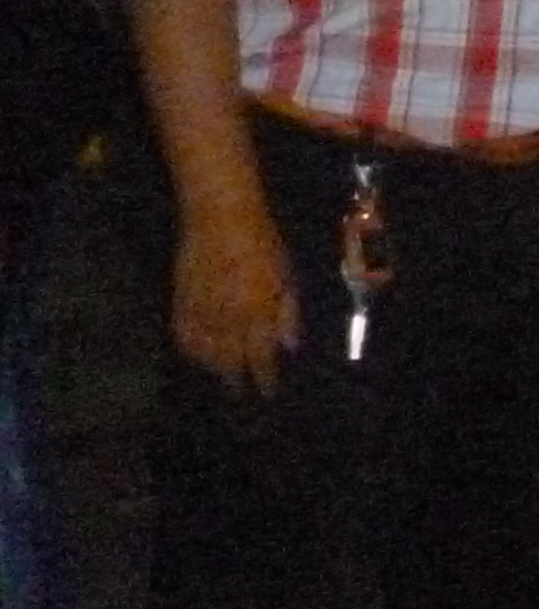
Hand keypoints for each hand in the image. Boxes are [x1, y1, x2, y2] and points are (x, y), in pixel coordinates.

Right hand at [170, 196, 297, 390]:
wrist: (219, 216)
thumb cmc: (263, 241)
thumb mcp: (287, 275)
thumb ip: (287, 312)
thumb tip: (289, 346)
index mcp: (258, 312)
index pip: (261, 358)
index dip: (265, 378)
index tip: (269, 392)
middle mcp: (228, 319)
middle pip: (231, 362)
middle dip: (238, 379)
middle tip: (243, 391)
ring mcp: (201, 312)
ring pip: (205, 354)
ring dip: (215, 368)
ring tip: (224, 376)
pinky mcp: (179, 302)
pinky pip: (183, 337)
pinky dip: (192, 351)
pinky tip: (199, 356)